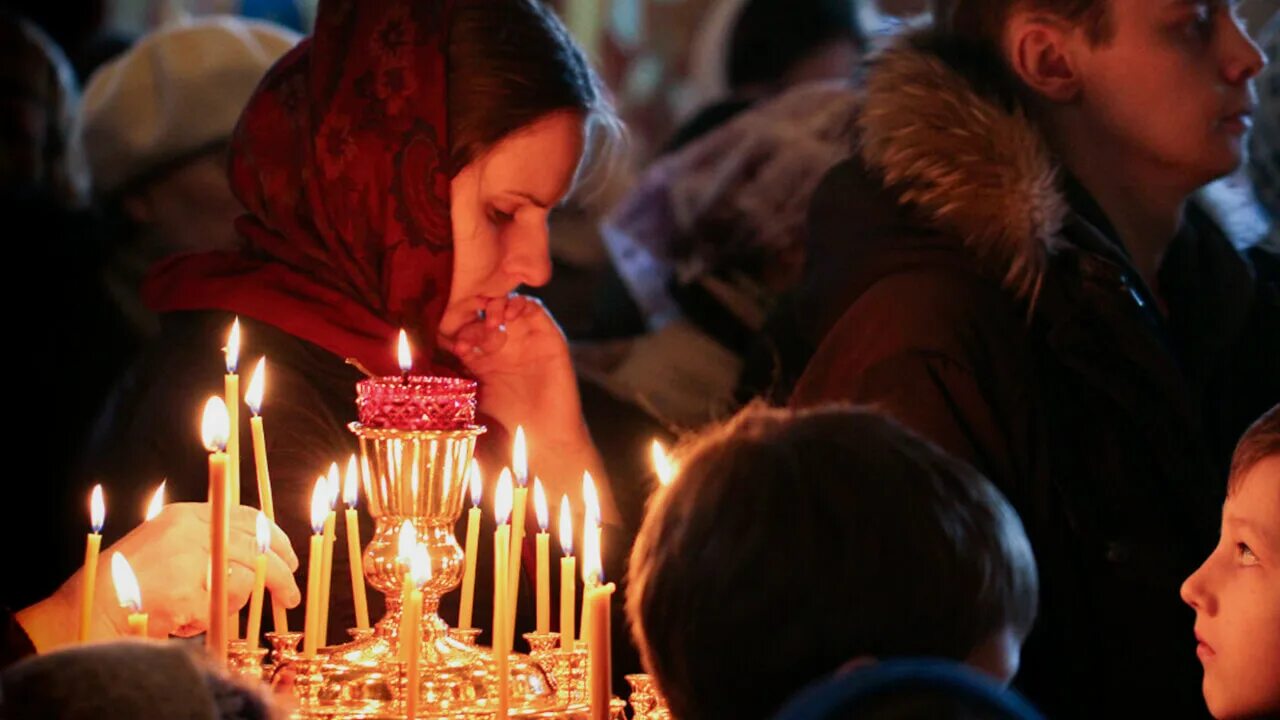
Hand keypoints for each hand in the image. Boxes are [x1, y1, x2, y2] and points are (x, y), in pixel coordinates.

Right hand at [18, 503, 299, 650]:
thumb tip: (257, 554)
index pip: (247, 517)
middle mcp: (188, 530)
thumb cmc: (129, 582)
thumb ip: (204, 542)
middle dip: (282, 570)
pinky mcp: (185, 590)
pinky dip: (224, 612)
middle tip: (291, 592)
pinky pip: (227, 601)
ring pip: (249, 573)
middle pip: (257, 544)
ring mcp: (187, 559)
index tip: (288, 555)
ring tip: (254, 606)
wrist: (92, 607)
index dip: (275, 537)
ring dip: (258, 594)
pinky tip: (199, 616)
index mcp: (184, 515)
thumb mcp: (166, 545)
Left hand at [441, 294, 586, 445]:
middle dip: (475, 317)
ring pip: (508, 305)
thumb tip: (431, 368)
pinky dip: (519, 304)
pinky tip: (507, 316)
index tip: (457, 347)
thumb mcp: (478, 396)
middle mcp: (506, 344)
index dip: (458, 331)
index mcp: (486, 356)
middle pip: (485, 313)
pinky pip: (534, 308)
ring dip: (496, 307)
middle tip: (473, 335)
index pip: (467, 329)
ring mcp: (527, 338)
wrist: (546, 432)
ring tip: (491, 322)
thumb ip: (462, 377)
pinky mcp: (549, 336)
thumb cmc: (511, 421)